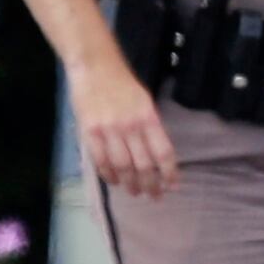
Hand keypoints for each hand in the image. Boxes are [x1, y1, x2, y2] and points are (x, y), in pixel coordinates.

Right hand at [70, 52, 180, 199]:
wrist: (95, 67)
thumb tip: (157, 154)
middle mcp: (130, 126)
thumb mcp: (145, 101)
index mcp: (148, 118)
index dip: (169, 172)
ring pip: (123, 167)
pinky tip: (115, 182)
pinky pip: (101, 161)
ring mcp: (109, 131)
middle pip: (144, 165)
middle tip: (154, 196)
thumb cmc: (122, 84)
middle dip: (151, 184)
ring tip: (135, 192)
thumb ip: (150, 126)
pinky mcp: (90, 133)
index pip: (163, 152)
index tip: (173, 185)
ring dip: (131, 184)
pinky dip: (109, 175)